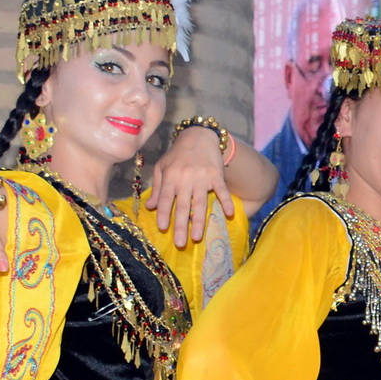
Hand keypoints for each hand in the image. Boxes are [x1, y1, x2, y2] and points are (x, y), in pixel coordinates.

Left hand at [143, 125, 236, 247]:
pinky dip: (226, 202)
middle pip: (183, 205)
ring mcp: (202, 177)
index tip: (163, 228)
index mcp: (170, 176)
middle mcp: (185, 178)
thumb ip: (157, 187)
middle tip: (180, 243)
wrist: (199, 136)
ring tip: (197, 237)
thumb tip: (151, 207)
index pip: (166, 198)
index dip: (164, 213)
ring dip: (199, 221)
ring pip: (200, 202)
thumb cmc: (178, 153)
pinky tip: (229, 214)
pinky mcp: (217, 175)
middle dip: (181, 225)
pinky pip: (222, 190)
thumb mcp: (162, 167)